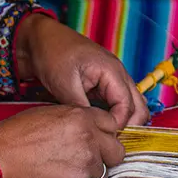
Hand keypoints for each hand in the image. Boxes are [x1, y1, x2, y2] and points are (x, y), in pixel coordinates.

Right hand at [0, 105, 123, 177]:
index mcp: (82, 116)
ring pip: (100, 172)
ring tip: (59, 169)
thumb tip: (89, 129)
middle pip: (117, 152)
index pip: (111, 125)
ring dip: (85, 173)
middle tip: (86, 160)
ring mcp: (86, 162)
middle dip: (105, 157)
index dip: (104, 135)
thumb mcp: (48, 114)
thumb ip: (74, 120)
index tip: (96, 142)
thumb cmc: (16, 135)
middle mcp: (89, 138)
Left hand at [15, 14, 149, 126]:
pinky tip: (97, 124)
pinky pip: (116, 102)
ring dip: (121, 120)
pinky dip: (112, 114)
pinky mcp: (102, 83)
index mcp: (112, 71)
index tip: (103, 136)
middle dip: (127, 125)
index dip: (118, 125)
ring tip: (103, 134)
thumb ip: (82, 108)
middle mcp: (118, 74)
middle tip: (107, 139)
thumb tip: (94, 128)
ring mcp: (112, 78)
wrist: (40, 38)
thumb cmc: (52, 53)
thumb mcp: (64, 84)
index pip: (128, 106)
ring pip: (130, 105)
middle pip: (138, 107)